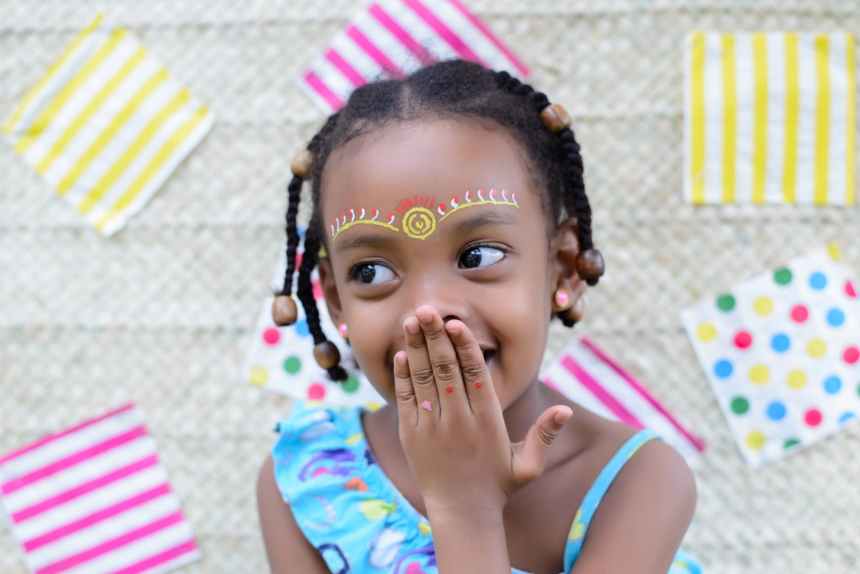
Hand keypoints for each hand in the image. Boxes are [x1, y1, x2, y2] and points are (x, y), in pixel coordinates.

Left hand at [393, 305, 572, 517]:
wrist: (462, 515)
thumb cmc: (499, 486)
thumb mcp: (529, 464)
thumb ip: (544, 434)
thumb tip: (566, 410)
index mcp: (487, 421)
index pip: (475, 374)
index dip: (465, 346)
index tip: (456, 322)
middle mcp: (458, 420)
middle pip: (445, 369)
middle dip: (435, 337)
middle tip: (427, 308)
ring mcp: (432, 427)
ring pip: (423, 379)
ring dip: (416, 348)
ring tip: (412, 320)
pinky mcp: (412, 435)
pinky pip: (406, 400)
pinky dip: (403, 376)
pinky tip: (402, 354)